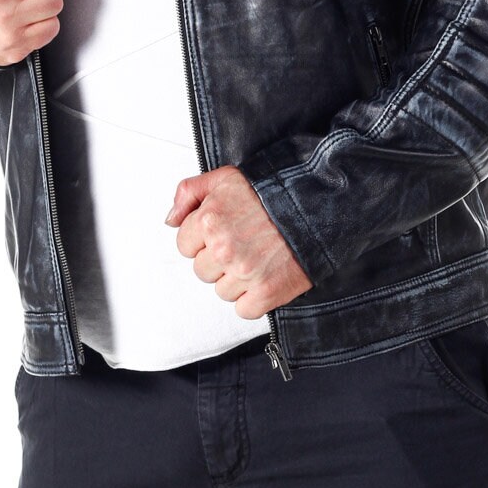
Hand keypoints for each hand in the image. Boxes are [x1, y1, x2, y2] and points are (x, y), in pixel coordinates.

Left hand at [165, 165, 312, 317]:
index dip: (202, 239)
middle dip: (218, 259)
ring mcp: (245, 273)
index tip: (223, 231)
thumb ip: (189, 192)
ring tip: (258, 256)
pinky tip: (266, 275)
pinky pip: (244, 309)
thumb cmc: (271, 192)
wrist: (317, 207)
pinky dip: (254, 298)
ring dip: (236, 279)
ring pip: (222, 291)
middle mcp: (224, 248)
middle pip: (202, 271)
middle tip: (243, 242)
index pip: (184, 246)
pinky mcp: (266, 293)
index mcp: (209, 220)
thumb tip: (170, 220)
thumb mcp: (225, 178)